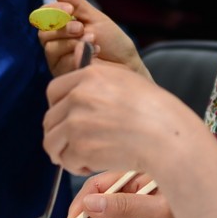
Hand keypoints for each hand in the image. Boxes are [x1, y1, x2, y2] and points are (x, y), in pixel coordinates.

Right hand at [38, 0, 148, 78]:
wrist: (128, 65)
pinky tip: (95, 52)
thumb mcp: (96, 18)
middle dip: (62, 27)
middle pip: (43, 32)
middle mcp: (58, 43)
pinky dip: (77, 54)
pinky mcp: (65, 75)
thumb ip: (76, 3)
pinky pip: (61, 62)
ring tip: (93, 40)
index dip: (53, 10)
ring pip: (50, 47)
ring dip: (71, 42)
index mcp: (63, 27)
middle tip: (81, 28)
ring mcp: (60, 60)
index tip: (70, 9)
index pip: (44, 15)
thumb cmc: (114, 42)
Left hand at [43, 60, 207, 177]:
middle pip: (50, 119)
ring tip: (83, 158)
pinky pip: (66, 161)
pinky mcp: (80, 148)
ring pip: (51, 142)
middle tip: (75, 145)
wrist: (166, 136)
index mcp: (88, 76)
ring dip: (64, 153)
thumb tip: (76, 50)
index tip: (67, 120)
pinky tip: (94, 165)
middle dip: (60, 134)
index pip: (53, 91)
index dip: (58, 109)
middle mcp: (78, 97)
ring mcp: (76, 123)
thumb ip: (97, 74)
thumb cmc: (155, 110)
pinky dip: (78, 167)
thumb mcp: (126, 79)